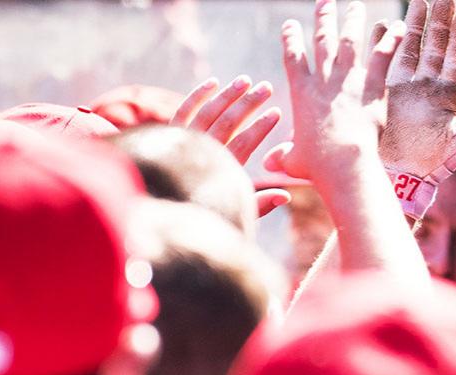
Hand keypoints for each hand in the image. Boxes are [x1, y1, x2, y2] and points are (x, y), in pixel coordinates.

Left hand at [173, 76, 287, 216]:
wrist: (169, 209)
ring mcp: (184, 141)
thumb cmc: (210, 211)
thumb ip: (261, 203)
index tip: (276, 113)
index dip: (261, 127)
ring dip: (228, 94)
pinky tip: (214, 82)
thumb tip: (285, 196)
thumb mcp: (238, 212)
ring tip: (246, 81)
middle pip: (227, 122)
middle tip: (266, 88)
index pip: (245, 143)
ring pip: (208, 111)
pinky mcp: (170, 134)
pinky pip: (184, 109)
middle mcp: (201, 153)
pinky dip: (198, 95)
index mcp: (221, 172)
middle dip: (249, 103)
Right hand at [264, 0, 402, 185]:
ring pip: (349, 40)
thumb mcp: (293, 161)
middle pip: (322, 40)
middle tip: (324, 3)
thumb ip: (282, 158)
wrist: (342, 162)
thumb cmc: (317, 166)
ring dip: (352, 20)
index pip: (293, 57)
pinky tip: (398, 26)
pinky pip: (382, 55)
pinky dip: (391, 39)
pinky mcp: (371, 84)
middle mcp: (323, 79)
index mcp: (302, 93)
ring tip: (354, 5)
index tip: (290, 25)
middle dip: (323, 19)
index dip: (291, 39)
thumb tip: (267, 165)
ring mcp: (347, 79)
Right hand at [376, 0, 455, 181]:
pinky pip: (387, 60)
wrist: (403, 176)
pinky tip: (386, 25)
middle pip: (436, 44)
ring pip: (413, 47)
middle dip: (439, 19)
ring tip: (418, 0)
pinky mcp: (386, 92)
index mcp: (450, 94)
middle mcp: (430, 85)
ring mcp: (407, 87)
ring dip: (415, 24)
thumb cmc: (436, 164)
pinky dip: (386, 42)